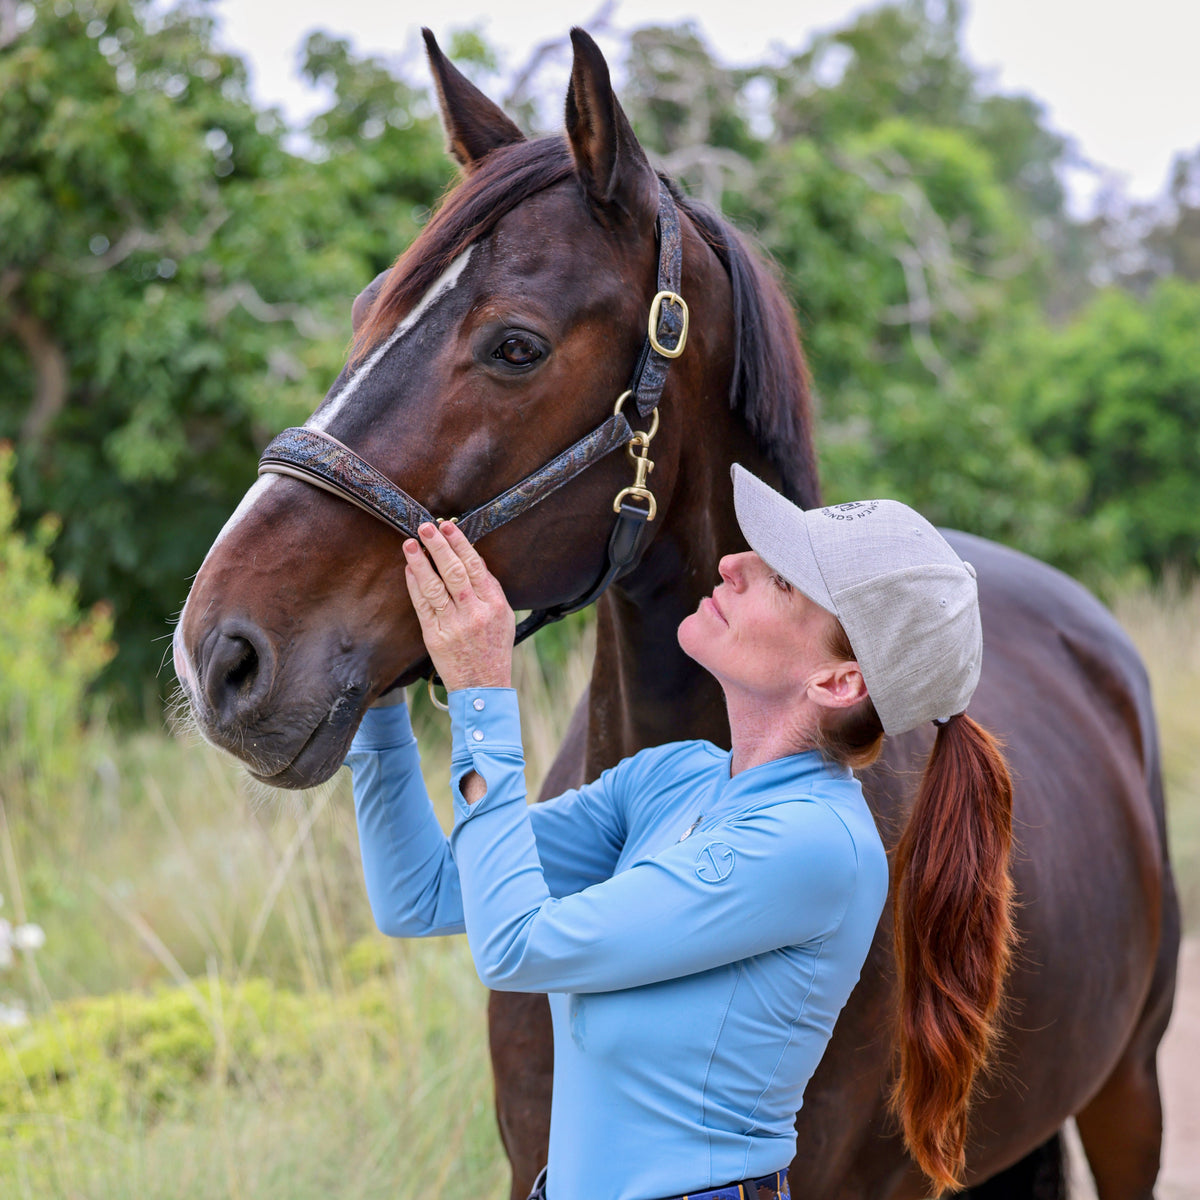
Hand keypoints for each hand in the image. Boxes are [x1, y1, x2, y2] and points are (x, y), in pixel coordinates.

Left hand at [403, 521, 514, 691]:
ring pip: (434, 587)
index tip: (448, 526)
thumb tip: (475, 558)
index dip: (460, 544)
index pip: (475, 566)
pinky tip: (409, 570)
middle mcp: (474, 613)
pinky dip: (415, 585)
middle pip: (454, 572)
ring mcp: (453, 625)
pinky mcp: (435, 636)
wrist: (483, 685)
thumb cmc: (494, 649)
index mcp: (493, 604)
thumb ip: (490, 588)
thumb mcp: (503, 616)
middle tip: (426, 527)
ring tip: (411, 544)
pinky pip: (423, 606)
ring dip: (421, 563)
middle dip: (440, 547)